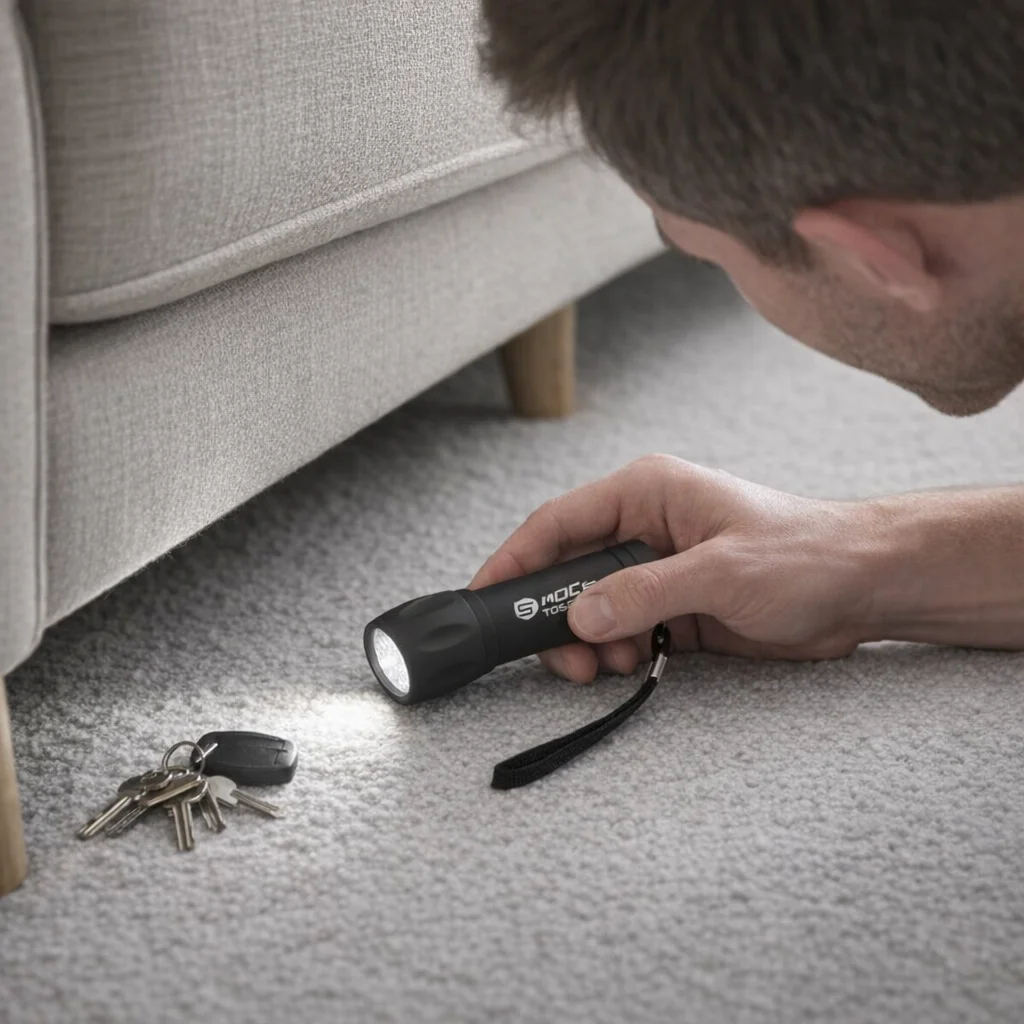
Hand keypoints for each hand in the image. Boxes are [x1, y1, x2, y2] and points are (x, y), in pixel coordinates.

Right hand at [468, 455, 881, 682]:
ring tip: (609, 664)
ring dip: (588, 642)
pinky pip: (621, 633)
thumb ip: (646, 592)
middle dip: (554, 618)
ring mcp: (656, 571)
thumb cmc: (807, 554)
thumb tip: (581, 617)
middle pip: (566, 573)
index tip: (483, 597)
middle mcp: (642, 528)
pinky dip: (614, 654)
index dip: (514, 560)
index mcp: (645, 494)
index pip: (558, 524)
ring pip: (590, 610)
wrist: (864, 587)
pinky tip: (631, 664)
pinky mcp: (672, 609)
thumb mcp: (722, 570)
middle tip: (561, 658)